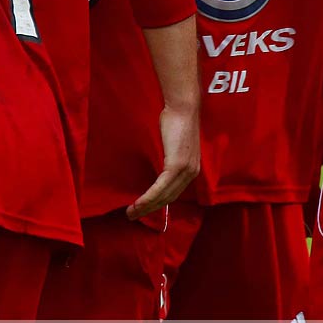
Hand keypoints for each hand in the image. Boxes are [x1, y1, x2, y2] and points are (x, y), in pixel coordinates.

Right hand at [127, 104, 199, 218]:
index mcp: (191, 170)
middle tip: (133, 216)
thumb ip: (169, 158)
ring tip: (131, 213)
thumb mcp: (173, 145)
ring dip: (146, 207)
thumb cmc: (175, 121)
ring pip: (164, 196)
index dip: (158, 204)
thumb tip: (158, 167)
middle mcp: (191, 173)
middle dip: (150, 210)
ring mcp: (185, 170)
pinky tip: (138, 204)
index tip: (144, 209)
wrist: (182, 107)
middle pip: (169, 199)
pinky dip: (148, 198)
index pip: (174, 193)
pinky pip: (160, 188)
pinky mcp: (176, 166)